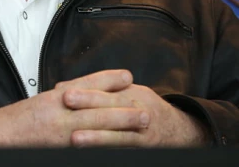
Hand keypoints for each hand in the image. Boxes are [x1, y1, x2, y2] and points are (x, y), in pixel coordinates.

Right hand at [0, 69, 141, 146]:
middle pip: (97, 105)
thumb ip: (58, 100)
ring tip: (141, 124)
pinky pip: (87, 147)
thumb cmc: (14, 122)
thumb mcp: (38, 104)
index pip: (86, 84)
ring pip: (97, 126)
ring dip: (122, 126)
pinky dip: (104, 146)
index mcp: (54, 98)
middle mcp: (59, 111)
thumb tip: (76, 95)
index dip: (108, 80)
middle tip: (145, 107)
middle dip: (123, 106)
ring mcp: (61, 132)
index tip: (127, 77)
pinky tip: (119, 147)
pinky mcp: (59, 148)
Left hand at [63, 78, 210, 147]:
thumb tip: (64, 87)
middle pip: (109, 104)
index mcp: (131, 92)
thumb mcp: (128, 92)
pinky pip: (124, 148)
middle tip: (66, 100)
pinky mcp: (144, 148)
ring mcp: (141, 130)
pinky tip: (94, 154)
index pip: (105, 87)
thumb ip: (102, 89)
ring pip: (117, 132)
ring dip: (95, 135)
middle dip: (87, 102)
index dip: (84, 88)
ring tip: (75, 138)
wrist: (179, 130)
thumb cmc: (145, 108)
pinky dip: (109, 151)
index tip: (62, 89)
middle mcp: (137, 108)